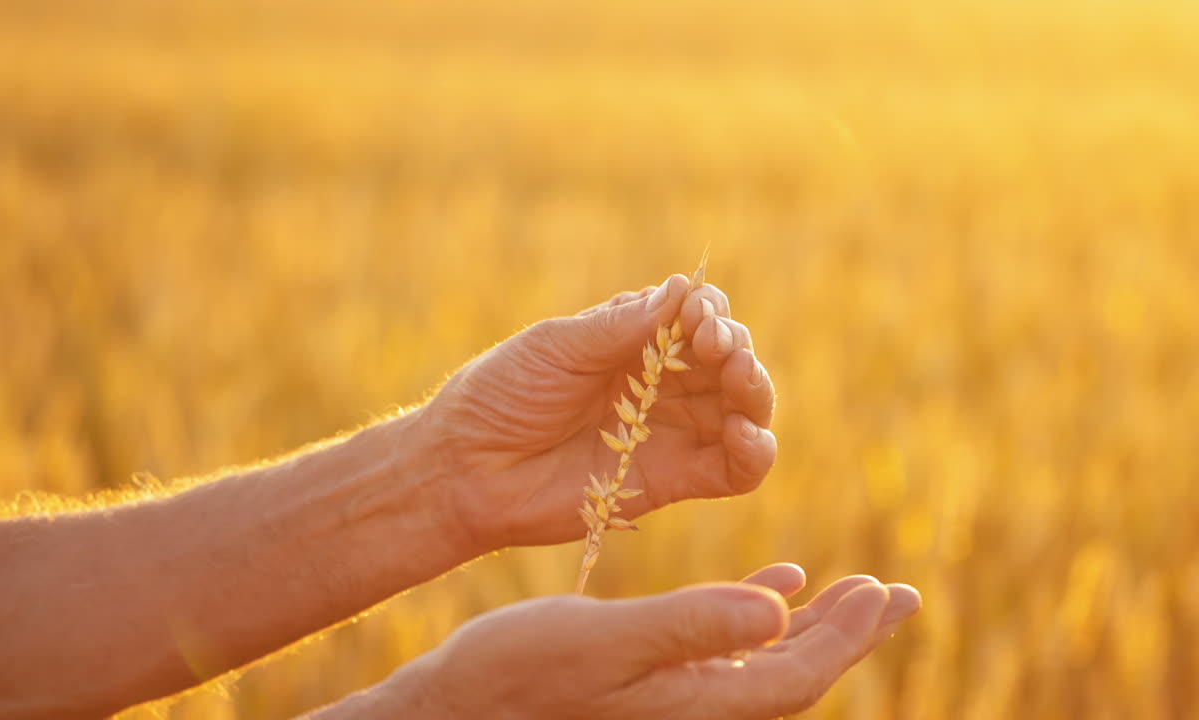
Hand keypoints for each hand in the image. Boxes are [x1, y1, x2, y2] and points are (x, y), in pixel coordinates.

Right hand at [315, 565, 920, 719]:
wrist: (457, 705)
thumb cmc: (516, 672)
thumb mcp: (601, 641)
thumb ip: (689, 627)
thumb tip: (777, 616)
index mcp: (691, 702)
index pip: (794, 675)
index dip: (849, 638)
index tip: (889, 594)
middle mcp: (692, 705)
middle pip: (794, 673)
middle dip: (850, 634)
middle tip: (896, 593)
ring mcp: (671, 692)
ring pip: (767, 659)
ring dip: (815, 622)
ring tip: (854, 589)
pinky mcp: (649, 674)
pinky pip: (724, 646)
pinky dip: (756, 614)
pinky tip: (775, 583)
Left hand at [423, 274, 777, 548]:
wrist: (465, 469)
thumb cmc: (500, 396)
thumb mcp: (556, 347)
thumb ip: (620, 327)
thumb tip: (682, 288)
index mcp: (633, 343)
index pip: (696, 317)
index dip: (709, 312)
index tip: (697, 315)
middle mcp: (661, 385)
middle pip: (729, 360)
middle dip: (736, 347)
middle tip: (717, 345)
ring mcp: (669, 433)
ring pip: (742, 409)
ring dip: (756, 390)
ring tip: (740, 380)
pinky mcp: (671, 481)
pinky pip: (732, 470)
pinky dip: (755, 452)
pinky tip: (746, 435)